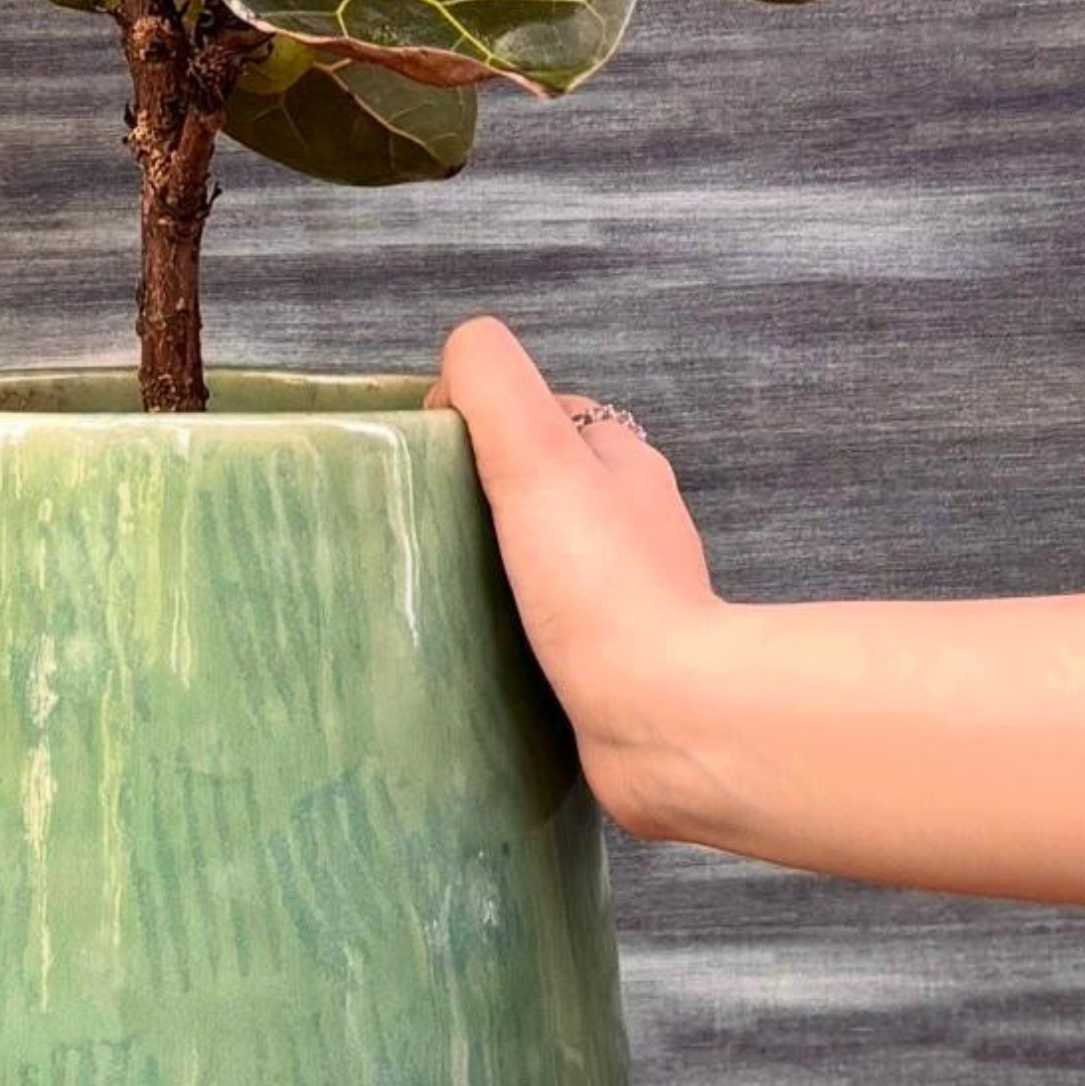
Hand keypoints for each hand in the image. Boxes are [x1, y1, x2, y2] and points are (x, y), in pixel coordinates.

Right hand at [432, 316, 730, 836]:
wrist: (666, 719)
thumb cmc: (600, 581)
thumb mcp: (536, 452)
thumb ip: (493, 384)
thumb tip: (457, 366)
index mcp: (624, 463)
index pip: (544, 416)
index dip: (481, 422)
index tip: (424, 463)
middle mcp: (636, 527)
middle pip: (542, 490)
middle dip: (483, 501)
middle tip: (418, 531)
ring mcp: (630, 601)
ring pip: (546, 563)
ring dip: (495, 572)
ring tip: (435, 592)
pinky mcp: (617, 669)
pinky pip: (551, 634)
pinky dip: (514, 634)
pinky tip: (478, 652)